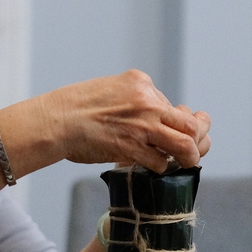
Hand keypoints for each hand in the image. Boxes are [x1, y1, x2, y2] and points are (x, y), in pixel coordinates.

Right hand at [44, 70, 211, 171]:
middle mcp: (147, 101)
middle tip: (189, 150)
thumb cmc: (76, 107)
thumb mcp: (110, 89)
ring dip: (188, 157)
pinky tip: (153, 168)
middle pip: (189, 123)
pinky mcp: (133, 147)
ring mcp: (142, 125)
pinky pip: (161, 162)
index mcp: (141, 83)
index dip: (173, 122)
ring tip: (185, 163)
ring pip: (185, 144)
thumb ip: (133, 99)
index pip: (171, 105)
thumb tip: (149, 116)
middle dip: (195, 138)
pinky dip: (161, 167)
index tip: (168, 132)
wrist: (57, 120)